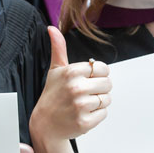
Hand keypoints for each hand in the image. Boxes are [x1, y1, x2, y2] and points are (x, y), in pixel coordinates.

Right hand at [30, 26, 111, 142]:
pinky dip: (97, 115)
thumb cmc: (52, 95)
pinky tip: (84, 113)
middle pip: (108, 83)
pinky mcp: (85, 122)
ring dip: (99, 102)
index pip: (102, 68)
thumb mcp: (55, 70)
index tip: (88, 79)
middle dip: (99, 88)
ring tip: (84, 103)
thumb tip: (52, 28)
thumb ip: (58, 48)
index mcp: (71, 72)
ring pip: (107, 99)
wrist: (45, 124)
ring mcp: (81, 105)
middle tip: (85, 93)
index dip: (98, 74)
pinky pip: (104, 113)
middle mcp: (76, 87)